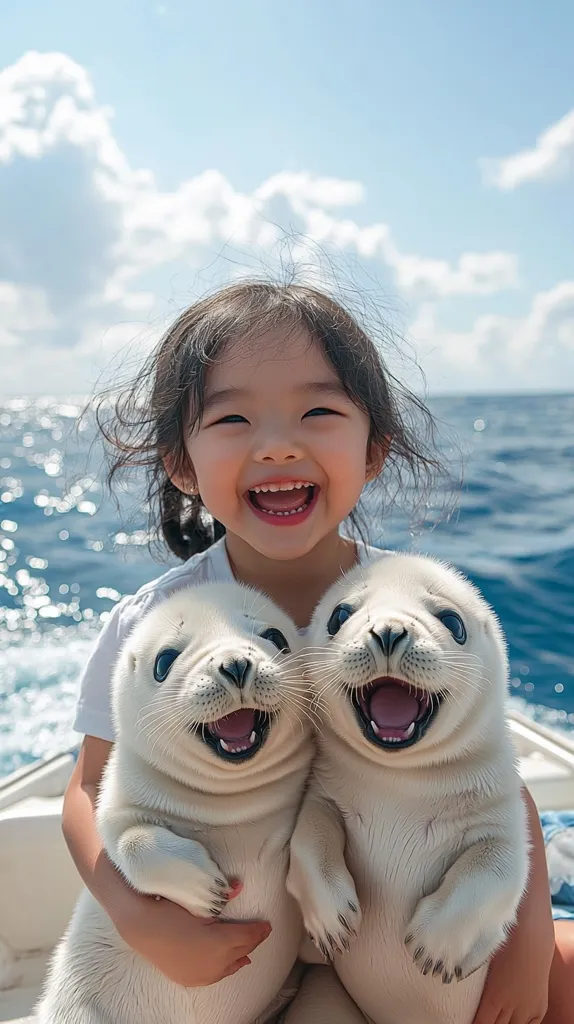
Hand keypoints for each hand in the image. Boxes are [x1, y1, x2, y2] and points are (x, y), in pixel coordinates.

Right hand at [113, 883, 271, 987]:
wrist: (139, 927)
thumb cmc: (168, 909)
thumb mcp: (197, 901)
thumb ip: (221, 897)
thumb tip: (239, 886)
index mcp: (218, 943)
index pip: (246, 936)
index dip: (258, 930)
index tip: (267, 924)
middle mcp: (213, 964)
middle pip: (240, 951)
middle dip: (252, 941)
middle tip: (262, 932)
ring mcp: (200, 975)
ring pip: (229, 966)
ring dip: (240, 955)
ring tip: (250, 949)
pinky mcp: (188, 979)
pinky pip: (214, 976)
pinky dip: (226, 968)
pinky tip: (231, 964)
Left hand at [472, 931, 550, 1023]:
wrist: (532, 936)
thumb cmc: (503, 943)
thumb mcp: (482, 961)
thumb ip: (471, 977)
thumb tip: (455, 979)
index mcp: (494, 997)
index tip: (465, 1021)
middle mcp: (512, 1007)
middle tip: (479, 1019)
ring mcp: (527, 1009)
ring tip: (495, 1019)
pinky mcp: (539, 1009)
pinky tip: (511, 1021)